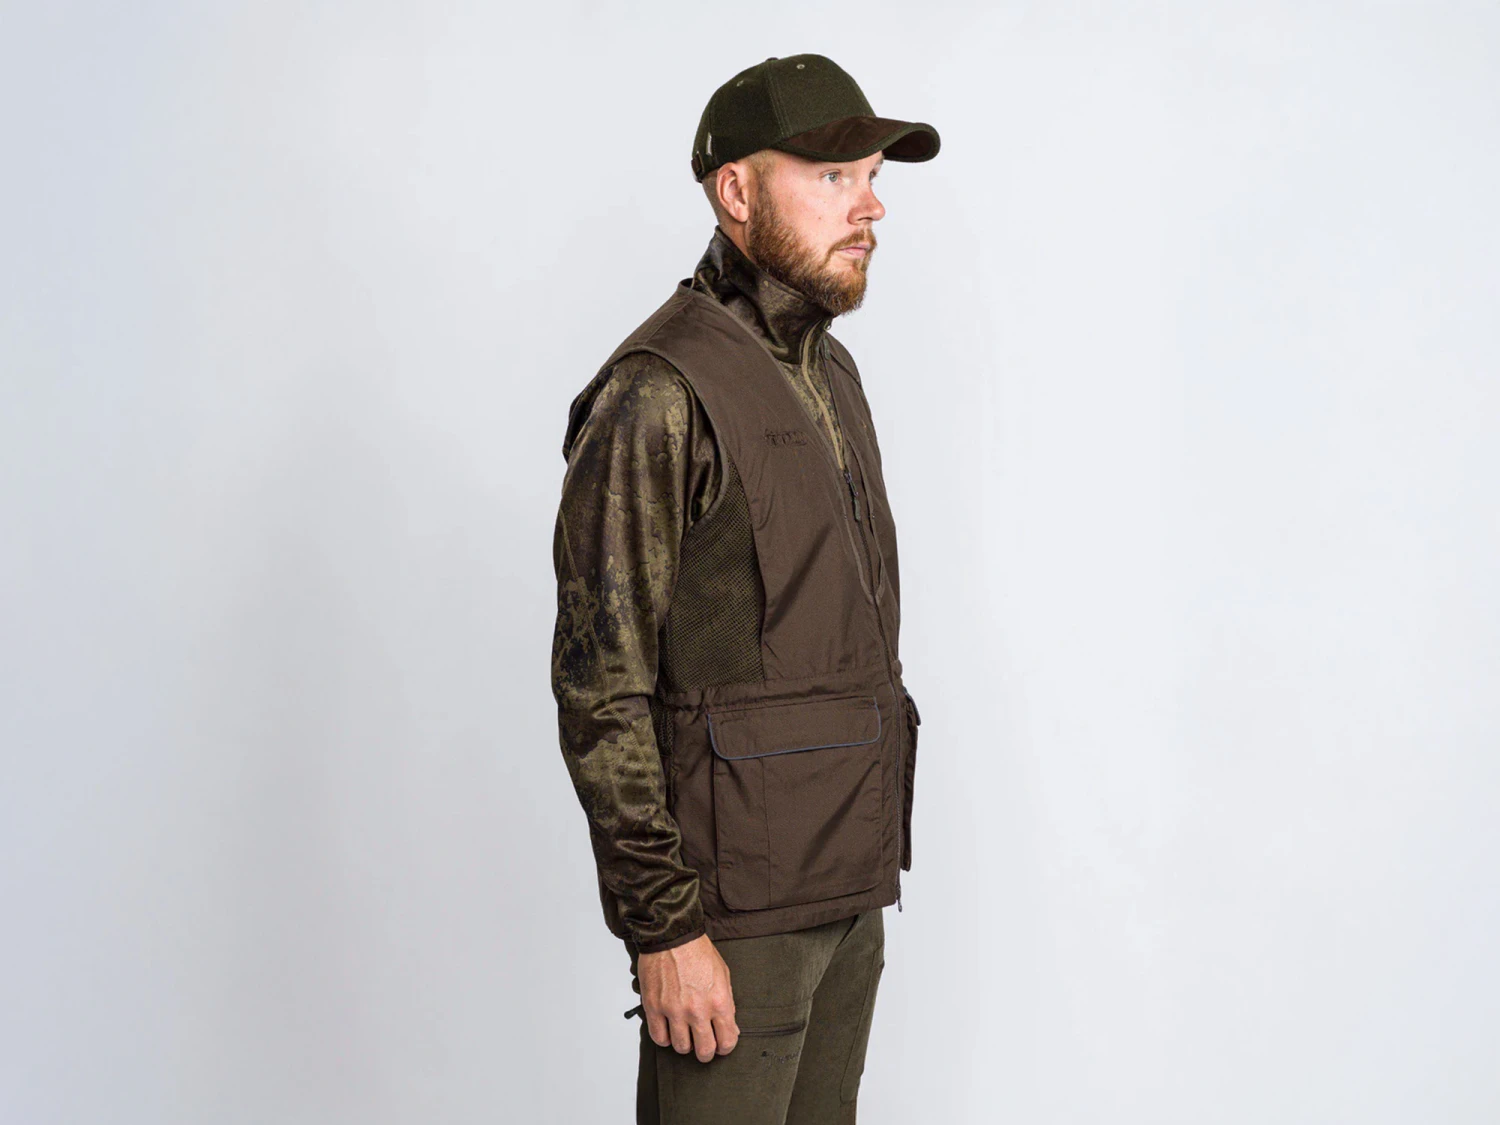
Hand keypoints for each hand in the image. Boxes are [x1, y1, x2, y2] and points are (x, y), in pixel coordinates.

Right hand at [637, 934, 738, 1061]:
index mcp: (719, 1002)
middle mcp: (698, 1010)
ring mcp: (674, 1011)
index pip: (727, 1041)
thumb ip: (727, 1004)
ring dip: (685, 1044)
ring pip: (681, 1048)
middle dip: (706, 1052)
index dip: (725, 1047)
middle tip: (704, 1047)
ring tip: (685, 1035)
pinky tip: (669, 1030)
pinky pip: (659, 1037)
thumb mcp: (723, 975)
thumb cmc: (697, 952)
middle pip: (704, 1051)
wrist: (672, 936)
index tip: (721, 1046)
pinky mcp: (654, 1007)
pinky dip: (665, 1038)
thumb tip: (730, 1028)